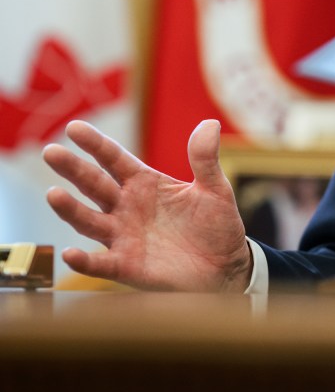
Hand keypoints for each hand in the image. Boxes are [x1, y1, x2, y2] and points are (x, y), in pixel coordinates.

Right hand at [43, 120, 253, 291]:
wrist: (226, 266)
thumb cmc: (216, 225)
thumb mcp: (215, 189)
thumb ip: (205, 159)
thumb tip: (209, 124)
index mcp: (144, 184)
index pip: (114, 159)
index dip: (95, 144)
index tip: (74, 127)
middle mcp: (126, 208)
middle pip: (94, 185)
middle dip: (73, 169)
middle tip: (51, 152)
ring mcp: (123, 237)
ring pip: (89, 221)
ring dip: (70, 209)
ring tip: (54, 194)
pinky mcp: (126, 267)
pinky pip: (100, 264)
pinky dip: (84, 261)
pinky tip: (70, 253)